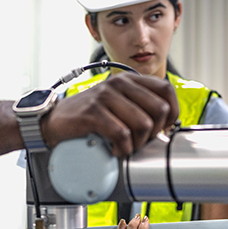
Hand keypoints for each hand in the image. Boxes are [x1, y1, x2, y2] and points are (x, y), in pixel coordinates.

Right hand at [42, 72, 178, 156]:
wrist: (55, 119)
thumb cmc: (89, 114)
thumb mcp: (117, 102)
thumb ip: (139, 105)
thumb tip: (166, 123)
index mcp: (129, 79)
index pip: (166, 90)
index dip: (172, 112)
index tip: (164, 128)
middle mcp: (119, 84)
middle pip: (159, 109)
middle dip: (155, 132)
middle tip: (142, 141)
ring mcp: (106, 97)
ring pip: (143, 124)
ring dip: (138, 143)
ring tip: (127, 147)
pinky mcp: (94, 112)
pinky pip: (122, 134)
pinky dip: (123, 148)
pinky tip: (115, 149)